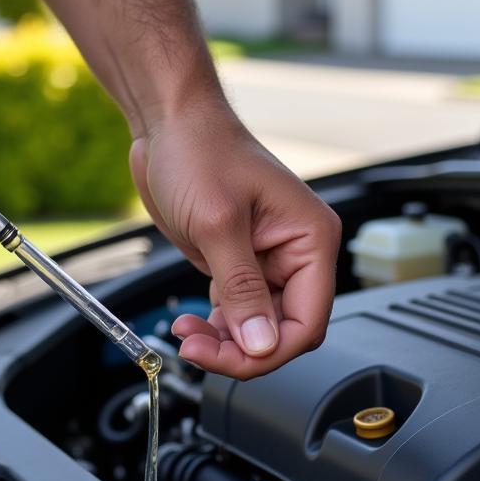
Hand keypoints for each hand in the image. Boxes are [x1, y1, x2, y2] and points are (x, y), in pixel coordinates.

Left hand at [130, 98, 340, 378]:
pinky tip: (189, 322)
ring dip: (224, 341)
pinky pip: (237, 311)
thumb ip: (241, 289)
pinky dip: (215, 325)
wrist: (168, 121)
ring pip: (258, 326)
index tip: (231, 358)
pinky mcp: (238, 262)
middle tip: (198, 349)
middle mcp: (296, 252)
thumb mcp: (217, 223)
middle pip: (284, 329)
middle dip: (243, 348)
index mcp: (311, 238)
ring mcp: (266, 259)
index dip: (271, 349)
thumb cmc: (199, 149)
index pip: (308, 320)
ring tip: (187, 336)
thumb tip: (261, 344)